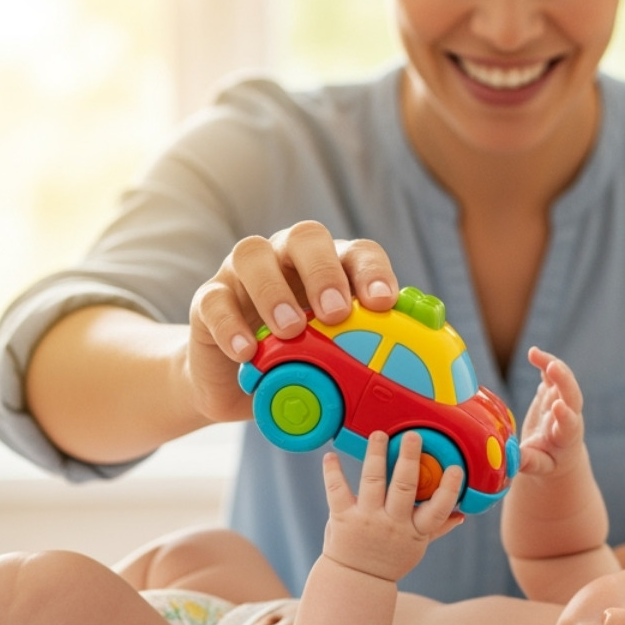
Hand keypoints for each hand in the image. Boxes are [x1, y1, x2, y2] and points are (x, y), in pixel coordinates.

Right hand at [183, 221, 398, 420]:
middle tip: (336, 312)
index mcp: (330, 267)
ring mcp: (243, 275)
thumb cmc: (297, 365)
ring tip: (290, 330)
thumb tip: (416, 374)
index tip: (383, 302)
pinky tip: (248, 352)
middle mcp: (286, 258)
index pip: (357, 252)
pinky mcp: (208, 300)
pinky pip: (214, 300)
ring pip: (252, 255)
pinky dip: (231, 325)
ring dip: (274, 291)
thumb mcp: (334, 361)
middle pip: (306, 237)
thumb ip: (366, 354)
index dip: (373, 271)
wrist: (234, 386)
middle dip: (324, 272)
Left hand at [321, 431, 463, 581]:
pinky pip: (337, 491)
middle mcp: (392, 524)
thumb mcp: (417, 546)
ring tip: (379, 435)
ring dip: (375, 456)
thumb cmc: (391, 558)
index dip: (448, 490)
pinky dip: (332, 473)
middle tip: (412, 436)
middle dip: (408, 460)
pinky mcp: (343, 518)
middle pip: (403, 488)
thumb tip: (462, 514)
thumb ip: (438, 528)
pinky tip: (331, 456)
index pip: (437, 510)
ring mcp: (366, 520)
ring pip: (372, 482)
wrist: (357, 580)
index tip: (456, 469)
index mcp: (415, 531)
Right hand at [518, 347, 586, 476]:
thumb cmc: (547, 463)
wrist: (560, 454)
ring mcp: (561, 401)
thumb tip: (508, 458)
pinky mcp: (553, 393)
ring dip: (552, 365)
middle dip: (563, 380)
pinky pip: (551, 375)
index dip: (564, 415)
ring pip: (563, 380)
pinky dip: (544, 362)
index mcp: (565, 437)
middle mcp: (567, 415)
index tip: (557, 407)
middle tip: (553, 367)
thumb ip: (526, 461)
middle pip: (571, 395)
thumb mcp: (538, 467)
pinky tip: (533, 352)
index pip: (569, 424)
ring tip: (535, 354)